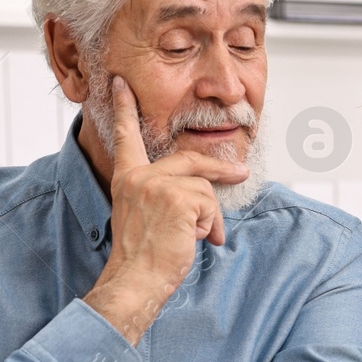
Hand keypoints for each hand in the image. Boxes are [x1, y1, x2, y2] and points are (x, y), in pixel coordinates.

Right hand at [84, 77, 248, 344]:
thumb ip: (165, 194)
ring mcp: (157, 185)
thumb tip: (204, 193)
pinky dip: (210, 225)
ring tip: (197, 237)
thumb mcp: (147, 216)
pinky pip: (210, 204)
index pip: (125, 136)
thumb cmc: (143, 255)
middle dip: (219, 169)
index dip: (124, 108)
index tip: (120, 83)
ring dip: (210, 217)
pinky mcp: (177, 198)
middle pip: (190, 159)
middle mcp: (138, 176)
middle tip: (242, 174)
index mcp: (126, 178)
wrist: (136, 278)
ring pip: (204, 188)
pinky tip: (194, 240)